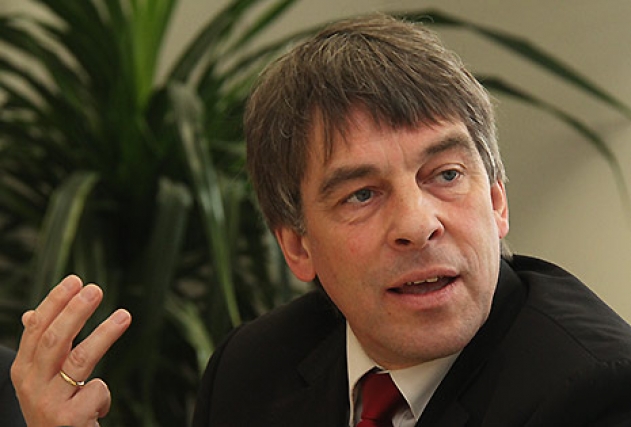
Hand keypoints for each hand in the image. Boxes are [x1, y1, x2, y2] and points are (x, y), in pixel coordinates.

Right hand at [11, 275, 131, 426]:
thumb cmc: (53, 409)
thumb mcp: (40, 381)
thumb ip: (40, 350)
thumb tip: (29, 314)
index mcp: (23, 370)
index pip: (36, 329)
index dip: (55, 303)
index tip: (76, 280)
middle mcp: (31, 386)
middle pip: (55, 339)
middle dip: (76, 311)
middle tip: (96, 289)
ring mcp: (49, 403)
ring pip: (80, 359)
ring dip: (104, 334)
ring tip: (124, 315)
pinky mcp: (69, 419)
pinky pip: (96, 390)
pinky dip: (103, 393)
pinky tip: (98, 405)